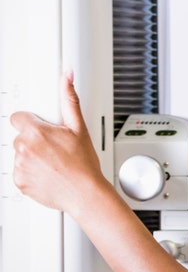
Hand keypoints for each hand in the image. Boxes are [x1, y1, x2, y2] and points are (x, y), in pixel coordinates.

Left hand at [10, 71, 107, 214]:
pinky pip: (20, 172)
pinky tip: (47, 173)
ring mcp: (20, 166)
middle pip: (20, 137)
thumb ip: (69, 100)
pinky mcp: (19, 181)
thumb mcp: (79, 128)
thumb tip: (66, 78)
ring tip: (53, 163)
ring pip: (20, 155)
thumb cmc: (84, 164)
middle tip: (54, 148)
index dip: (31, 122)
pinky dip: (30, 173)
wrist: (85, 193)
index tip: (41, 129)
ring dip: (32, 157)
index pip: (18, 118)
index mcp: (36, 132)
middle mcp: (24, 148)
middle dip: (34, 140)